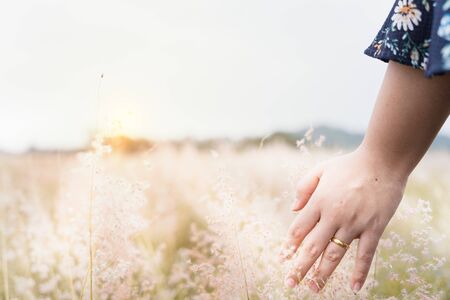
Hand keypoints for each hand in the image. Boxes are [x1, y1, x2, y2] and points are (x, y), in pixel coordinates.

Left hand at [281, 148, 406, 292]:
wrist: (383, 161)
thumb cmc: (350, 165)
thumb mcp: (321, 169)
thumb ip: (304, 187)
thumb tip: (293, 209)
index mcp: (319, 201)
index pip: (299, 229)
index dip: (290, 245)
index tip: (282, 258)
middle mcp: (334, 215)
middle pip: (313, 246)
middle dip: (300, 266)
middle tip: (291, 282)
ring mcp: (355, 223)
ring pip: (335, 254)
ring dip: (323, 273)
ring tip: (314, 288)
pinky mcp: (374, 227)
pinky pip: (366, 254)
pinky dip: (360, 272)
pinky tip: (353, 287)